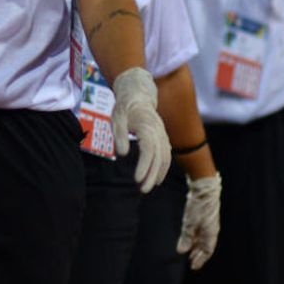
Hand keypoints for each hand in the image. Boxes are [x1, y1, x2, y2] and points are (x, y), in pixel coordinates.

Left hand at [112, 68, 171, 192]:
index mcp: (147, 127)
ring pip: (165, 157)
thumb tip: (122, 154)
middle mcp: (158, 131)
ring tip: (148, 187)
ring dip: (158, 173)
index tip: (137, 179)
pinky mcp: (163, 136)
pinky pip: (167, 154)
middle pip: (159, 157)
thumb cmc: (124, 107)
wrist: (138, 94)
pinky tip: (156, 177)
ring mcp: (162, 134)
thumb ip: (120, 135)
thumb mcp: (117, 118)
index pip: (149, 151)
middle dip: (151, 175)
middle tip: (142, 190)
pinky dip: (163, 167)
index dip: (144, 166)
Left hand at [177, 173, 220, 269]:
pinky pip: (201, 231)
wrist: (204, 188)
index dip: (201, 259)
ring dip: (196, 246)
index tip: (193, 266)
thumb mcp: (190, 223)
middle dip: (198, 255)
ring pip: (203, 238)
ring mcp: (208, 223)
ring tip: (189, 251)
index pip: (207, 251)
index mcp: (210, 233)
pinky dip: (195, 237)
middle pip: (206, 246)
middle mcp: (211, 230)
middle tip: (191, 262)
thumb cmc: (198, 206)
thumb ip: (186, 237)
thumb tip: (181, 251)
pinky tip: (189, 237)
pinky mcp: (204, 216)